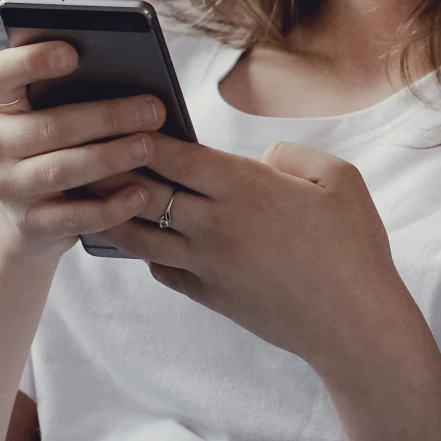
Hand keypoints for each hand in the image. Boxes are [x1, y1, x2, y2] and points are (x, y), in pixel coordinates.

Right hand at [0, 41, 170, 262]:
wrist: (21, 218)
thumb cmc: (50, 148)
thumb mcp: (47, 116)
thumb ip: (72, 94)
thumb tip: (134, 74)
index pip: (0, 74)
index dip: (31, 61)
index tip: (71, 52)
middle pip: (50, 126)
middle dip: (106, 117)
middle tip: (153, 109)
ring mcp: (8, 187)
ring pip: (62, 169)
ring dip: (110, 157)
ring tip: (149, 146)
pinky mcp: (30, 224)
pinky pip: (74, 215)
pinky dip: (110, 206)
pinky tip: (141, 194)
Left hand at [99, 136, 418, 381]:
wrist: (353, 323)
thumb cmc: (353, 247)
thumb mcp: (340, 179)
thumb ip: (293, 155)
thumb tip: (262, 158)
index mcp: (246, 189)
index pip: (174, 154)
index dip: (141, 134)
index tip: (121, 117)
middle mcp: (216, 225)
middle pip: (142, 191)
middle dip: (112, 167)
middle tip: (87, 148)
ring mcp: (206, 264)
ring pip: (137, 233)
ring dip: (112, 209)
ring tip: (93, 190)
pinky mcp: (207, 295)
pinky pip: (159, 267)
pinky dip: (143, 248)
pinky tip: (139, 233)